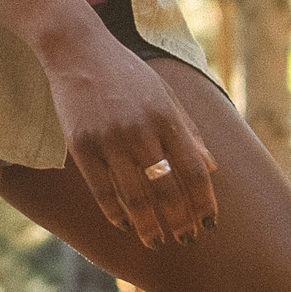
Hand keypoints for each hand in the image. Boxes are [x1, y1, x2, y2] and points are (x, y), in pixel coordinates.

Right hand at [42, 26, 219, 247]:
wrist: (78, 49)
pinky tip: (124, 224)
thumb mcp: (165, 96)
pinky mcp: (81, 143)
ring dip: (148, 226)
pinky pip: (101, 189)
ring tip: (155, 242)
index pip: (194, 171)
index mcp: (167, 117)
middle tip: (185, 240)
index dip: (204, 203)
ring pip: (135, 196)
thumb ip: (189, 132)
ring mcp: (110, 137)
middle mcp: (141, 129)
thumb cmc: (127, 74)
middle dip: (179, 221)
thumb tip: (212, 168)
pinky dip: (115, 211)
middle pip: (168, 189)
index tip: (209, 225)